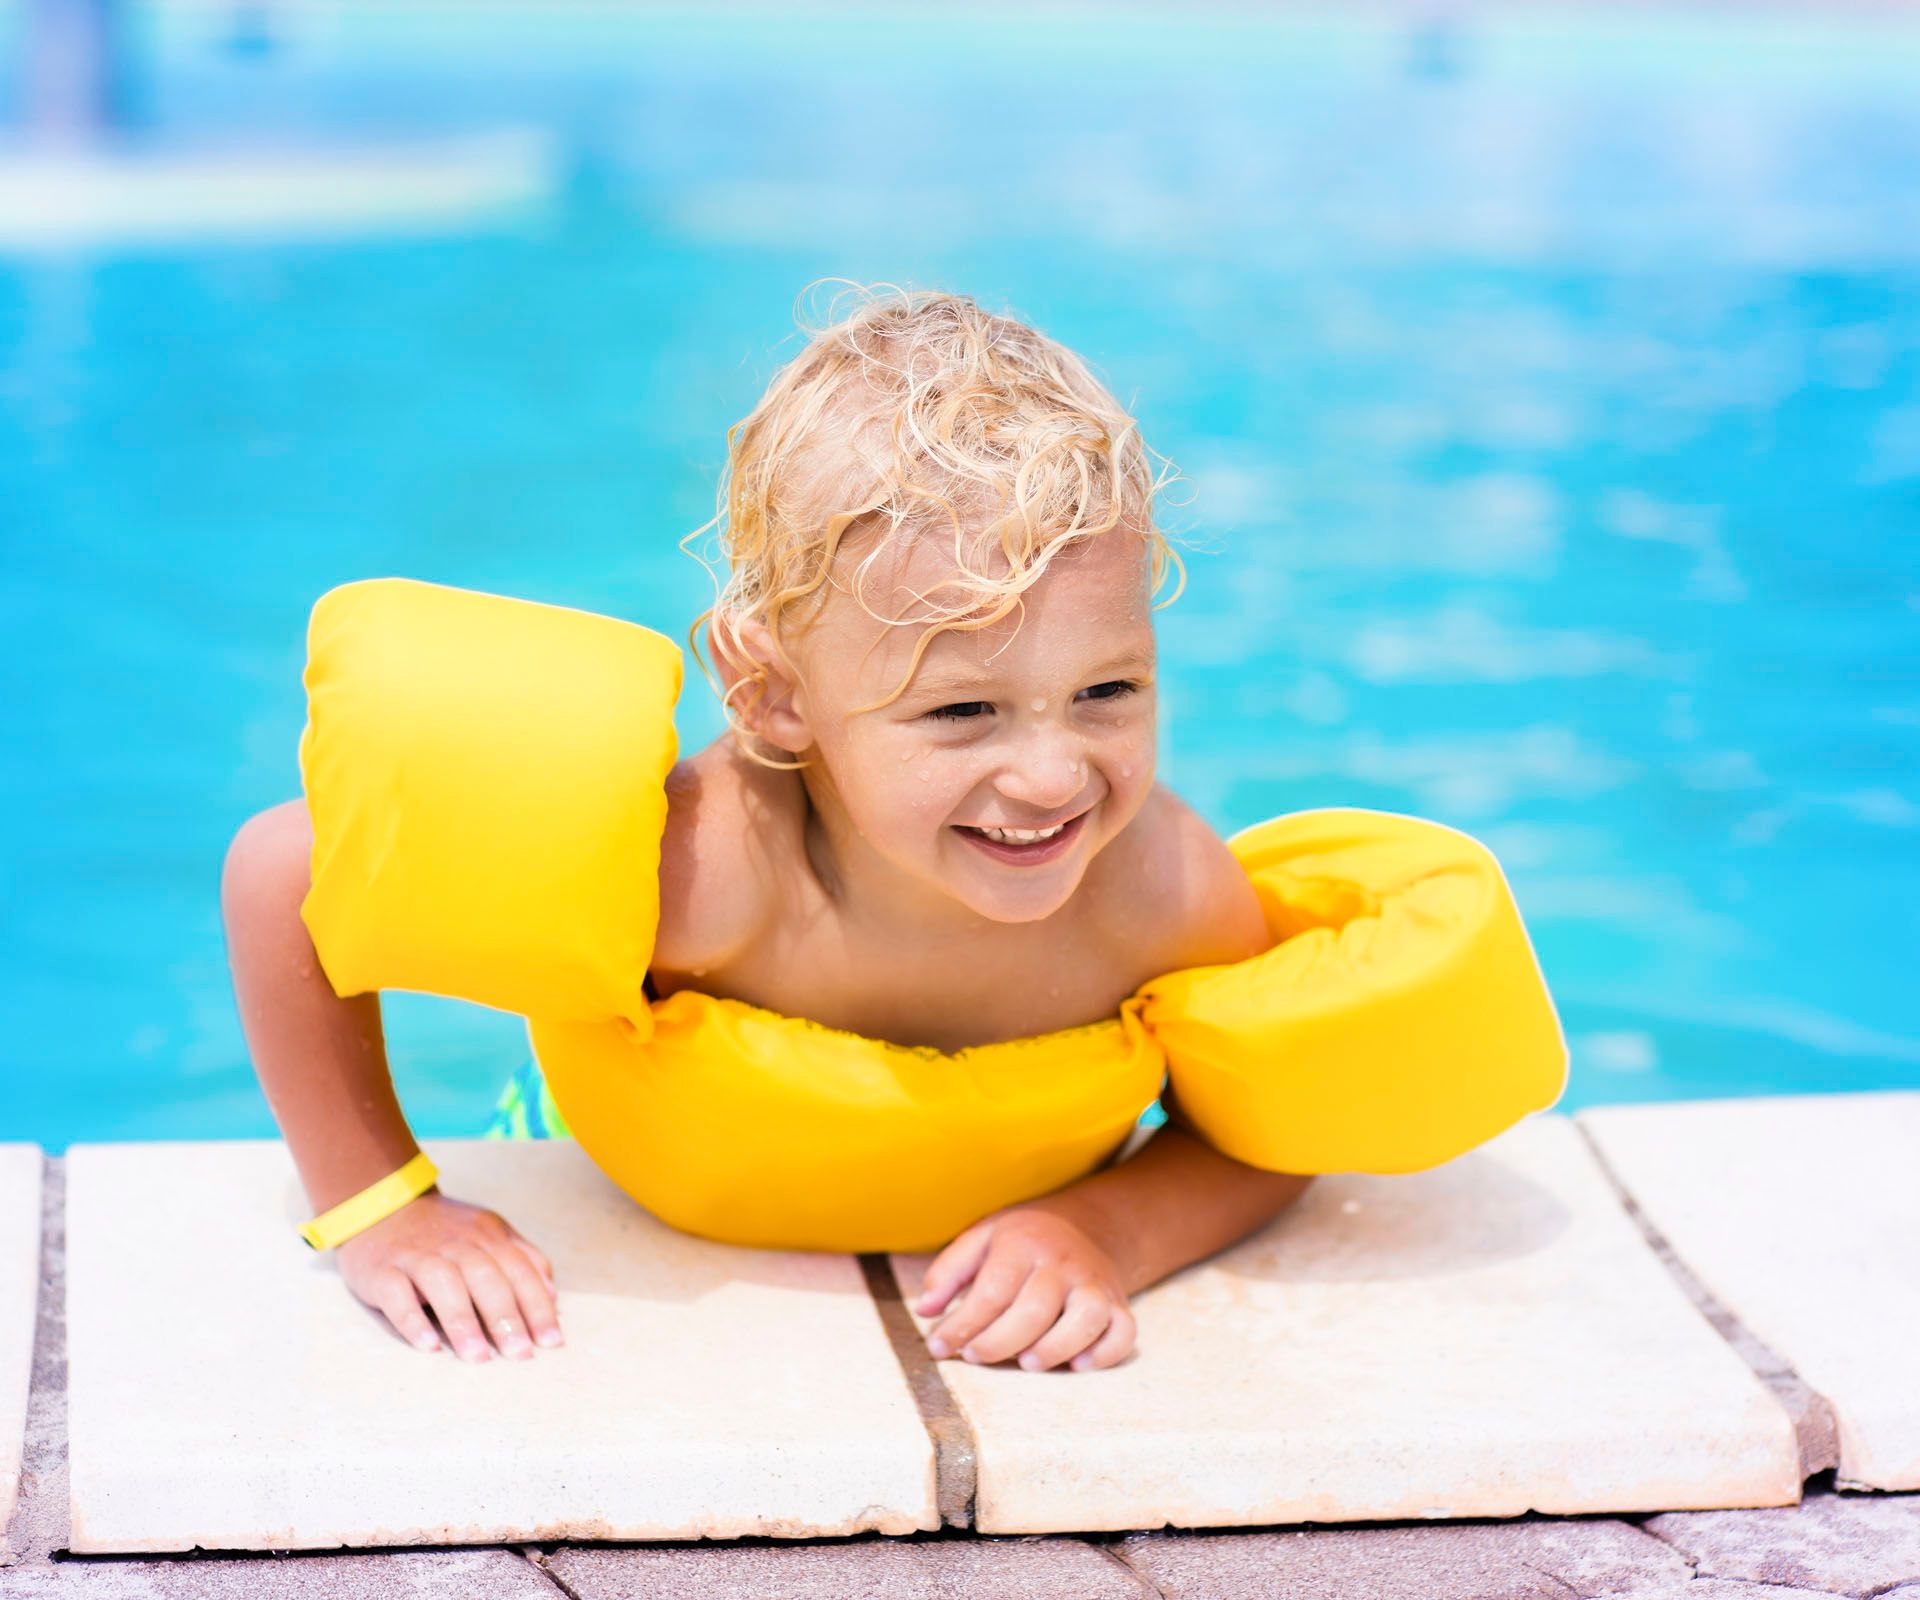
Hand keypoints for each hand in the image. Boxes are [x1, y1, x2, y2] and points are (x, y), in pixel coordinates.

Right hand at [334, 1189, 562, 1361]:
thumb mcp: (488, 1234)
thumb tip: (553, 1295)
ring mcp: (416, 1255)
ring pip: (443, 1284)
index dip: (537, 1306)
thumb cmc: (444, 1233)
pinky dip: (412, 1320)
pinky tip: (428, 1345)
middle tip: (520, 1354)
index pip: (519, 1270)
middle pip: (485, 1277)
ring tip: (479, 1356)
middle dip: (505, 1317)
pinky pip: (396, 1294)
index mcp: (486, 1236)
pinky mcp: (381, 1270)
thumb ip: (523, 1259)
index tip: (551, 1341)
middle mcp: (454, 1243)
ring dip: (463, 1321)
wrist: (382, 1207)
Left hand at [912, 1206, 1135, 1372]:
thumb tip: (924, 1310)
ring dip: (1054, 1349)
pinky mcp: (1119, 1304)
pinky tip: (1076, 1364)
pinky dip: (1104, 1354)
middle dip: (999, 1343)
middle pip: (1035, 1310)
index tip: (939, 1346)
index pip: (992, 1291)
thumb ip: (947, 1271)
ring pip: (1085, 1319)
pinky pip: (1123, 1332)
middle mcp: (1063, 1262)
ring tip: (1027, 1363)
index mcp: (1023, 1242)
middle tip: (974, 1356)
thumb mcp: (980, 1239)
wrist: (1085, 1225)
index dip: (962, 1325)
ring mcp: (1095, 1283)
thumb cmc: (1022, 1241)